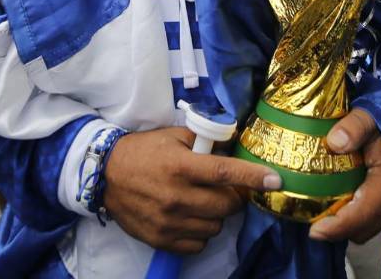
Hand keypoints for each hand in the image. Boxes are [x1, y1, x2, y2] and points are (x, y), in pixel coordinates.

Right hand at [104, 126, 280, 254]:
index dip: (253, 177)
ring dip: (216, 215)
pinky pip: (197, 245)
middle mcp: (176, 196)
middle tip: (227, 189)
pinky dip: (200, 234)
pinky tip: (192, 219)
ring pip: (214, 227)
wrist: (104, 175)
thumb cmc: (143, 151)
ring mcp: (168, 221)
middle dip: (234, 197)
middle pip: (226, 205)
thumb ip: (204, 141)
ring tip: (204, 202)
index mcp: (180, 167)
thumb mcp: (173, 136)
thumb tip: (233, 146)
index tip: (275, 181)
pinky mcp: (160, 239)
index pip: (224, 172)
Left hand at [309, 108, 380, 243]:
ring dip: (343, 225)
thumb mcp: (370, 115)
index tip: (314, 230)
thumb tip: (334, 143)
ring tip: (317, 214)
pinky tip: (333, 203)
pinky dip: (351, 218)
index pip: (363, 212)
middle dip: (336, 230)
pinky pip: (368, 219)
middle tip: (309, 219)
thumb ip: (354, 126)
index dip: (338, 226)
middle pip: (362, 228)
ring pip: (366, 227)